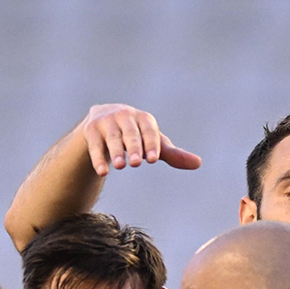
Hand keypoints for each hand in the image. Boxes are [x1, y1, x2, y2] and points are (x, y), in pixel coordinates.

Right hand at [80, 104, 201, 175]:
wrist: (102, 122)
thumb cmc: (135, 136)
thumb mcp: (153, 144)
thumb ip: (173, 154)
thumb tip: (198, 163)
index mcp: (143, 119)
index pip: (149, 130)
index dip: (152, 143)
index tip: (154, 158)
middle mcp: (124, 116)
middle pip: (130, 132)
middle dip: (134, 147)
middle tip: (137, 163)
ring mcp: (106, 122)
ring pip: (112, 138)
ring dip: (117, 152)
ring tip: (121, 166)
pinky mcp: (91, 130)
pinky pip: (95, 145)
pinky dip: (98, 158)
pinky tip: (103, 172)